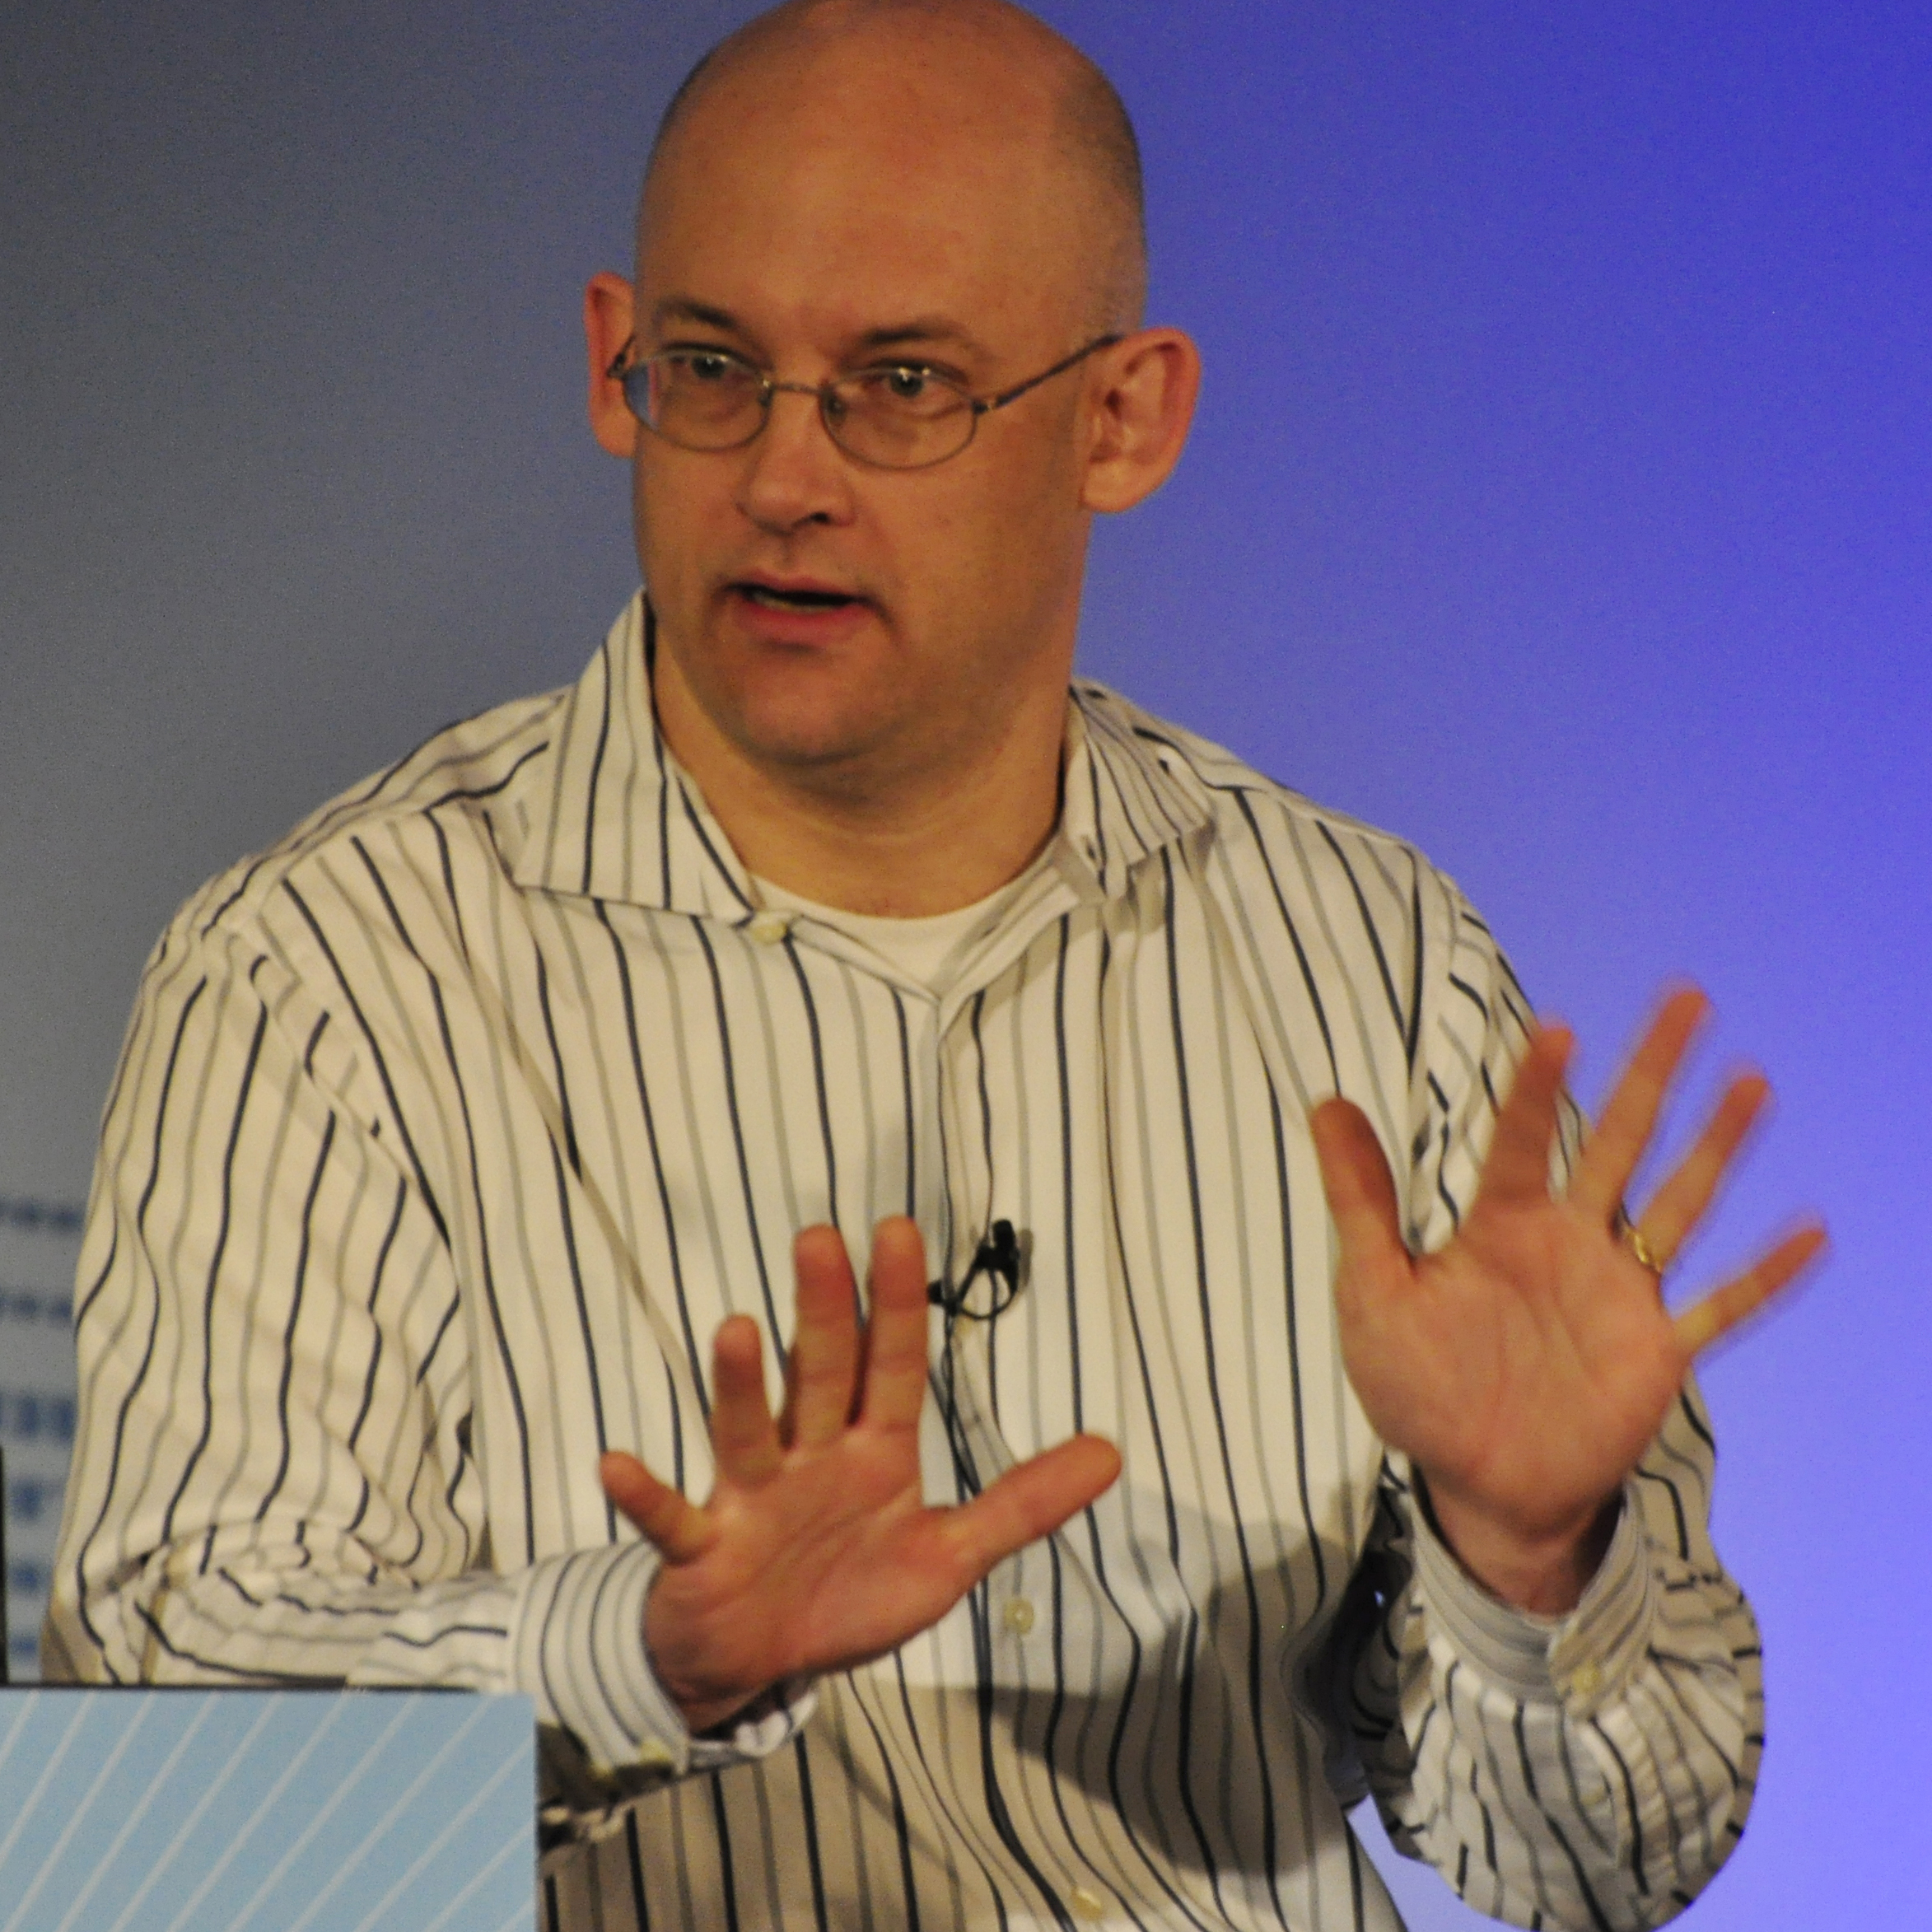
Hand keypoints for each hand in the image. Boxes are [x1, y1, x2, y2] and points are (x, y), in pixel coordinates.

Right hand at [599, 1216, 1121, 1733]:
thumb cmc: (847, 1593)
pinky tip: (614, 1463)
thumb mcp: (948, 1556)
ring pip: (747, 1433)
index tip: (898, 1229)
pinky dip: (644, 1497)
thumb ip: (1023, 1504)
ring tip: (737, 1329)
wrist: (758, 1663)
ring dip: (739, 1386)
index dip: (896, 1304)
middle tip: (821, 1237)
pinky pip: (672, 1522)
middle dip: (823, 1313)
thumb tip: (1112, 1453)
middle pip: (820, 1377)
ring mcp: (751, 1500)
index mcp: (870, 1453)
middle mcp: (809, 1459)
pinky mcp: (702, 1551)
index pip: (891, 1367)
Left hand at [1310, 986, 1824, 1613]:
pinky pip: (1721, 1307)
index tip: (1557, 1028)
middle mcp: (1569, 1242)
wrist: (1474, 1486)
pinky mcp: (1656, 1353)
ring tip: (1752, 1078)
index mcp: (1500, 1224)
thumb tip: (1325, 1102)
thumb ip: (1359, 1202)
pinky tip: (1811, 1230)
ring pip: (1678, 1203)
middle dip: (1650, 1071)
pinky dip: (1765, 1273)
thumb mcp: (1371, 1291)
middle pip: (1618, 1140)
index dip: (1538, 1086)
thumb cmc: (1416, 1385)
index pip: (1522, 1139)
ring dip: (1716, 1145)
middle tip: (1686, 996)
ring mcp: (1619, 1293)